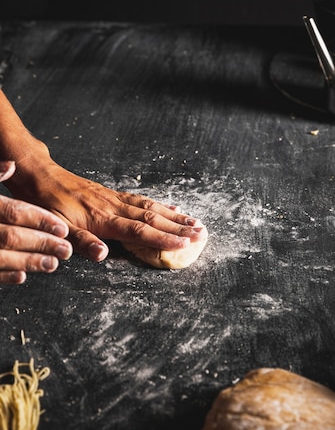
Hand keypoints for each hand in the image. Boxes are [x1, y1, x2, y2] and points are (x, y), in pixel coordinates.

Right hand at [0, 161, 72, 283]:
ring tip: (52, 263)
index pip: (14, 211)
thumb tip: (11, 166)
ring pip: (2, 257)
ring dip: (29, 262)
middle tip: (65, 249)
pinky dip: (4, 276)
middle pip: (12, 237)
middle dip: (42, 243)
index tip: (62, 227)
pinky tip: (22, 276)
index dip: (40, 220)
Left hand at [6, 159, 205, 262]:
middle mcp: (114, 207)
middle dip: (178, 227)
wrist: (39, 174)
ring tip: (195, 222)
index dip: (163, 238)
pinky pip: (142, 200)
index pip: (139, 231)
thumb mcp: (55, 227)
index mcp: (102, 218)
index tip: (185, 243)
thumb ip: (80, 241)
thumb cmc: (45, 203)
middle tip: (201, 233)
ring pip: (151, 207)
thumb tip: (102, 255)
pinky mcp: (112, 194)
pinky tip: (172, 207)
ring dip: (175, 216)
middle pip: (152, 218)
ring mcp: (115, 199)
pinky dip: (160, 204)